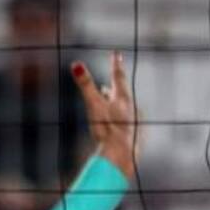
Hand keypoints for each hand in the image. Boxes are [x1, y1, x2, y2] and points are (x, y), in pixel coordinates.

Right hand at [71, 51, 138, 178]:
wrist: (122, 155)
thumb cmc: (107, 128)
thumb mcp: (93, 105)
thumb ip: (85, 85)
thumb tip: (76, 64)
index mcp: (122, 98)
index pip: (118, 76)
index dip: (115, 64)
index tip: (116, 54)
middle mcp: (131, 107)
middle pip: (122, 90)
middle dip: (116, 81)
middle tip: (115, 71)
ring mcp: (133, 120)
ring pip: (124, 104)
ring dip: (116, 98)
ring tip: (110, 96)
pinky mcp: (132, 133)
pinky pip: (125, 118)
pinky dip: (119, 113)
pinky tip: (116, 120)